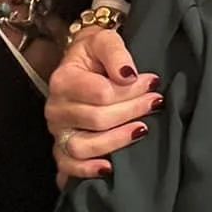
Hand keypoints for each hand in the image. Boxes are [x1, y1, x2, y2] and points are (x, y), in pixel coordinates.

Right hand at [46, 24, 160, 180]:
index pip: (101, 93)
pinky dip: (86, 170)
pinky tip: (108, 168)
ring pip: (84, 146)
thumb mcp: (105, 40)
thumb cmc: (95, 54)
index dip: (131, 91)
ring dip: (117, 140)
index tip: (152, 83)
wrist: (82, 65)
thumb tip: (128, 76)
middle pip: (97, 120)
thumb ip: (116, 52)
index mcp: (63, 79)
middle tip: (155, 103)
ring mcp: (57, 131)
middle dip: (132, 111)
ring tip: (142, 130)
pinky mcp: (61, 149)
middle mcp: (55, 108)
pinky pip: (68, 166)